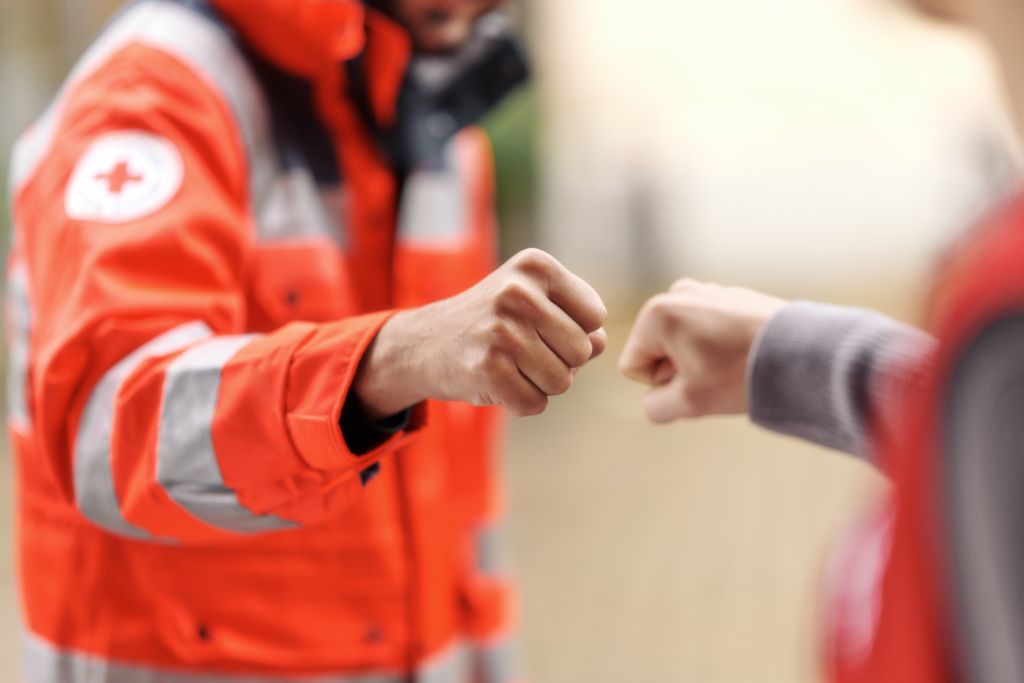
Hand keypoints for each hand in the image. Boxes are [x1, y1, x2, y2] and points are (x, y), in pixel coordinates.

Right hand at [356, 248, 607, 417]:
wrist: (424, 343)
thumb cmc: (494, 322)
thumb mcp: (534, 301)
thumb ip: (578, 319)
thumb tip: (599, 344)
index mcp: (535, 266)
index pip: (595, 316)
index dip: (576, 331)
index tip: (541, 326)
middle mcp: (518, 292)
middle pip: (583, 351)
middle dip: (561, 361)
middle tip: (524, 350)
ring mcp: (501, 331)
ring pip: (563, 382)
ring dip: (541, 384)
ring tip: (511, 364)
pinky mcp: (487, 369)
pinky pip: (535, 404)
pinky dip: (520, 402)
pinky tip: (497, 381)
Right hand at [618, 279, 784, 422]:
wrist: (801, 353)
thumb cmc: (740, 374)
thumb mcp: (689, 402)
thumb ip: (655, 406)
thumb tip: (655, 400)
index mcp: (656, 314)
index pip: (634, 366)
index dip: (662, 384)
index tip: (696, 380)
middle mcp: (676, 294)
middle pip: (658, 350)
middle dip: (680, 369)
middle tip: (715, 375)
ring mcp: (705, 290)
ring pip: (683, 342)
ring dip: (700, 359)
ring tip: (731, 365)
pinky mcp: (729, 296)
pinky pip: (708, 331)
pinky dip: (719, 346)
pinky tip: (743, 354)